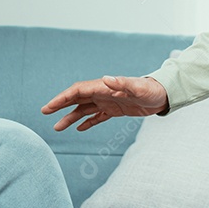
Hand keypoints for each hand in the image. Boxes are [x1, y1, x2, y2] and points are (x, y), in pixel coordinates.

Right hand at [41, 75, 168, 131]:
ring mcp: (109, 102)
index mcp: (105, 87)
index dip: (62, 98)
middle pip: (77, 98)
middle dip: (60, 104)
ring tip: (57, 127)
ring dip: (70, 117)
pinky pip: (97, 116)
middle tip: (44, 112)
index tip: (49, 106)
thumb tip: (105, 78)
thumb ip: (122, 83)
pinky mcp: (116, 110)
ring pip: (84, 109)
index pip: (78, 91)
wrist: (164, 95)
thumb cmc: (152, 90)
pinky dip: (87, 122)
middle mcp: (104, 93)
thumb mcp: (138, 87)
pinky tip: (78, 129)